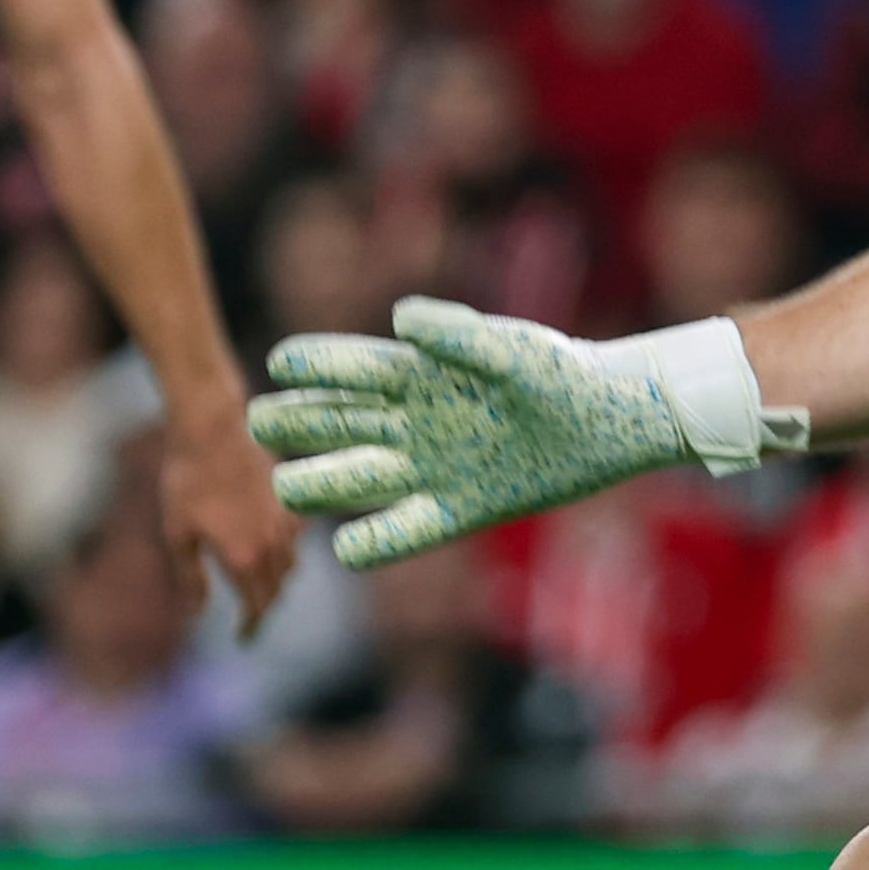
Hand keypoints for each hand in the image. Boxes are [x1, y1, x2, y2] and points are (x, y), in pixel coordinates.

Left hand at [159, 405, 300, 635]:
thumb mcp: (177, 534)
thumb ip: (192, 579)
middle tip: (249, 618)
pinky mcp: (291, 502)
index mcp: (243, 559)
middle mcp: (273, 546)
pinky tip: (271, 547)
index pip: (256, 607)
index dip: (250, 626)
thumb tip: (197, 615)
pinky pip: (295, 540)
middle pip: (276, 591)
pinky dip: (285, 553)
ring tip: (259, 586)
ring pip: (290, 566)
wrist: (212, 429)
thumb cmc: (186, 481)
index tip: (242, 639)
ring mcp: (287, 523)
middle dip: (263, 608)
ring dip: (276, 582)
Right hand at [247, 298, 804, 568]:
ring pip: (361, 475)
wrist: (612, 423)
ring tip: (283, 486)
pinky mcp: (458, 509)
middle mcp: (416, 421)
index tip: (277, 364)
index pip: (354, 367)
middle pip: (341, 422)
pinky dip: (378, 539)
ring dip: (323, 481)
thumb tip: (398, 320)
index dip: (315, 365)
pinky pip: (407, 527)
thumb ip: (457, 336)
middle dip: (299, 422)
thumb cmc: (563, 374)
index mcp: (422, 374)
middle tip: (256, 424)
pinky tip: (346, 549)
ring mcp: (432, 467)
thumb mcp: (513, 351)